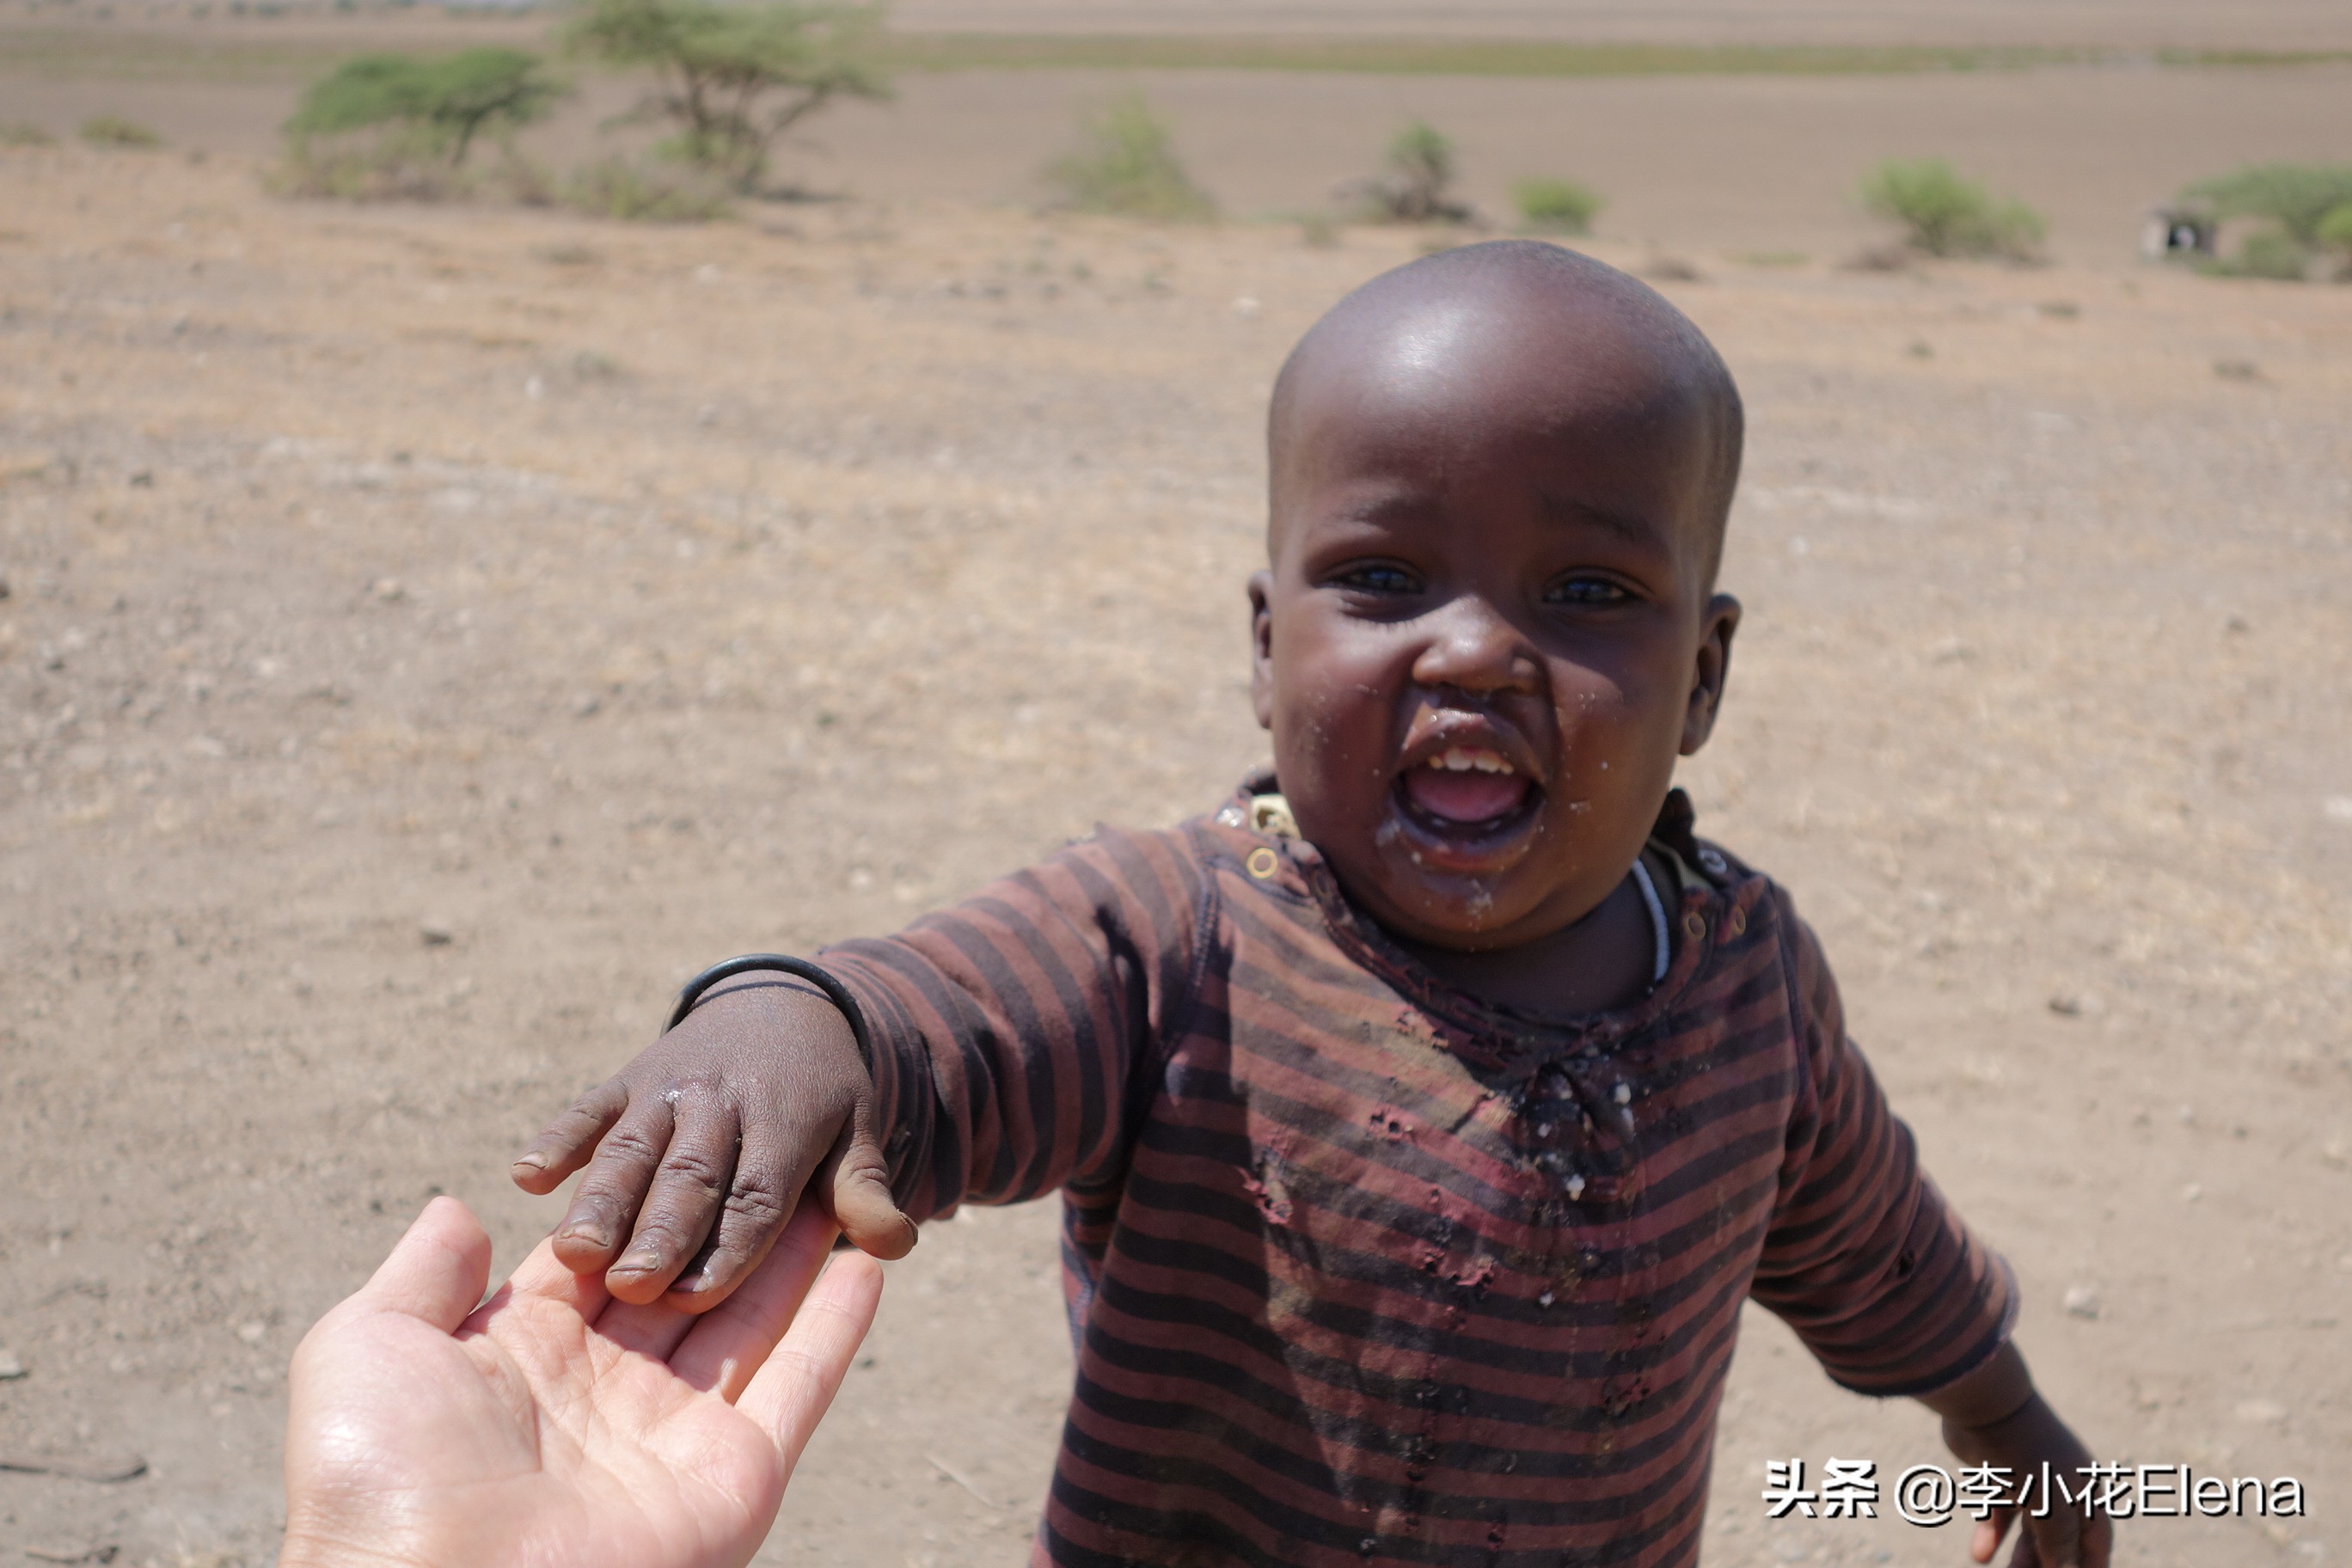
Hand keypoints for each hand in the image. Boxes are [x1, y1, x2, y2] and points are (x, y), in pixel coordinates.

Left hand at [282, 1195, 879, 1567]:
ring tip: (841, 1183)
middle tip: (786, 1146)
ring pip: (750, 1323)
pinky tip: (868, 1263)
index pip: (607, 1255)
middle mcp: (607, 1391)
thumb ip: (423, 1275)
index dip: (649, 1198)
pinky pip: (795, 1388)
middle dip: (732, 1217)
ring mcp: (674, 1435)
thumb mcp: (366, 1348)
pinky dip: (836, 1327)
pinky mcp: (732, 1478)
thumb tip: (462, 1206)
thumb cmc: (379, 1480)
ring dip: (796, 1256)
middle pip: (687, 1279)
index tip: (692, 1136)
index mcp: (525, 1354)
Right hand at [513, 976, 916, 1306]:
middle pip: (692, 1175)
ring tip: (574, 1251)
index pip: (759, 1194)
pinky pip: (588, 1108)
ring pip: (633, 1147)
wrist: (782, 1005)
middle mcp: (725, 1102)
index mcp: (787, 1124)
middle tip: (634, 1285)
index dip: (732, 1244)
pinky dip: (559, 1137)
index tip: (700, 1299)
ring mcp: (669, 1086)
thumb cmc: (821, 1097)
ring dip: (602, 1197)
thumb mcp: (856, 1134)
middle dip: (663, 1229)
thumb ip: (862, 1191)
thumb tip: (895, 1244)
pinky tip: (527, 1176)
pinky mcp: (624, 1078)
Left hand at [1940, 1396, 2113, 1567]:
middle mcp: (2060, 1486)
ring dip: (2020, 1557)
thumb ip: (2059, 1541)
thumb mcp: (2051, 1501)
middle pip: (2060, 1539)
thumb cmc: (2028, 1452)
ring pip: (2029, 1530)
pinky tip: (1979, 1556)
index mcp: (2085, 1490)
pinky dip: (1991, 1534)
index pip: (2096, 1539)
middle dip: (2049, 1565)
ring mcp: (2029, 1480)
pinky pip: (1998, 1512)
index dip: (2092, 1565)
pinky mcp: (1998, 1474)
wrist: (1985, 1404)